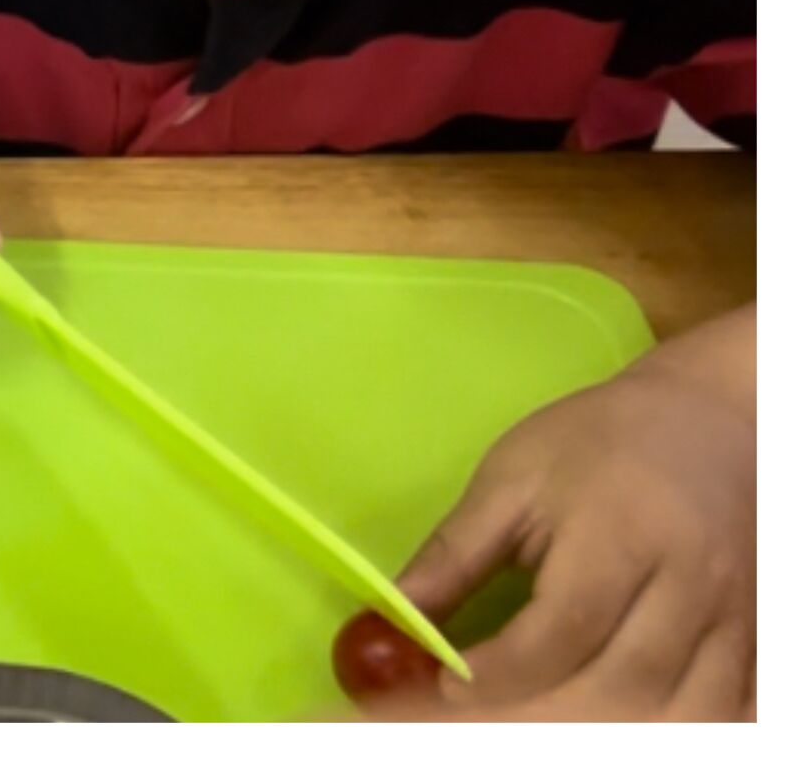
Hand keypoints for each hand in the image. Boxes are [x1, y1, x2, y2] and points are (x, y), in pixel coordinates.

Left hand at [381, 340, 753, 719]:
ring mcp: (737, 624)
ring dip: (604, 732)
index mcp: (620, 534)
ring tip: (537, 722)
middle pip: (621, 686)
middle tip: (478, 717)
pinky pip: (726, 716)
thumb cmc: (600, 444)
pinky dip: (675, 732)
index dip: (505, 672)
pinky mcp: (760, 647)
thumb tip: (395, 613)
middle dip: (542, 713)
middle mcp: (690, 588)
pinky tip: (616, 724)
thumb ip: (459, 551)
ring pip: (679, 715)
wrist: (713, 422)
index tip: (450, 688)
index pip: (562, 629)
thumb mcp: (515, 477)